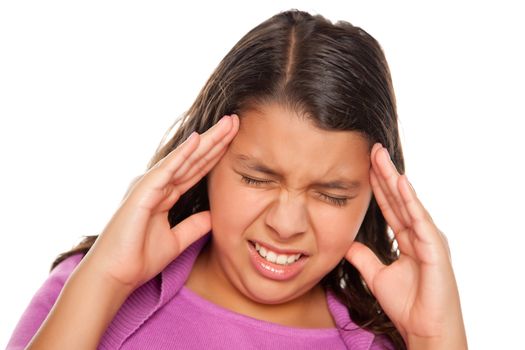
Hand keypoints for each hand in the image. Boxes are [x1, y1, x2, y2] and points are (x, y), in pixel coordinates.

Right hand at [83, 114, 238, 291]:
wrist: (114, 275)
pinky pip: (167, 169)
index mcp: (165, 195)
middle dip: (216, 140)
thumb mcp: (176, 241)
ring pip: (184, 158)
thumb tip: (213, 216)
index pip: (197, 170)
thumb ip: (194, 226)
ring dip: (207, 140)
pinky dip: (183, 154)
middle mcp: (158, 185)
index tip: (235, 139)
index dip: (216, 154)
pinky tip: (199, 139)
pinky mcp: (143, 191)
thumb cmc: (138, 259)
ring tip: (227, 123)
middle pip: (194, 159)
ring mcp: (150, 185)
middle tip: (235, 121)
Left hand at [345, 143, 466, 348]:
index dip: (378, 186)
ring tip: (381, 157)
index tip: (365, 165)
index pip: (390, 206)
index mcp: (409, 239)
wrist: (424, 328)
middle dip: (385, 174)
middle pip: (398, 198)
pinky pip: (419, 219)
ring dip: (394, 178)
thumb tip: (348, 244)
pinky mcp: (435, 247)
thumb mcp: (377, 275)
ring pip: (408, 202)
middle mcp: (420, 234)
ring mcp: (429, 238)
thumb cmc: (408, 304)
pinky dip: (409, 200)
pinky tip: (399, 182)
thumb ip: (364, 258)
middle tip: (373, 149)